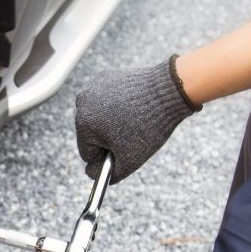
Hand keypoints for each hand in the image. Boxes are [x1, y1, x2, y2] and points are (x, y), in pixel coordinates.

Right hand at [74, 57, 198, 182]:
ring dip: (110, 122)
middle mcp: (82, 103)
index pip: (88, 154)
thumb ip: (110, 175)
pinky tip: (132, 105)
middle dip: (108, 138)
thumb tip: (93, 173)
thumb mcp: (130, 160)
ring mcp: (92, 87)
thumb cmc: (149, 126)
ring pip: (98, 117)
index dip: (107, 156)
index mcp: (83, 124)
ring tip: (133, 119)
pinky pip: (105, 100)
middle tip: (132, 134)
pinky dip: (115, 105)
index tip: (125, 149)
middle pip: (91, 134)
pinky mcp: (104, 77)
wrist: (168, 91)